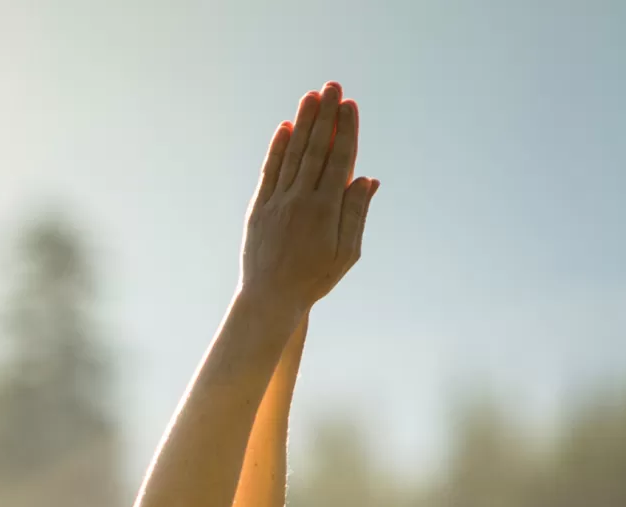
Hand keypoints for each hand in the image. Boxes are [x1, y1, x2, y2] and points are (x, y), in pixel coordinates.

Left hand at [239, 82, 377, 316]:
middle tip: (332, 87)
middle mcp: (300, 200)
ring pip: (293, 154)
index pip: (339, 160)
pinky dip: (278, 148)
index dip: (346, 131)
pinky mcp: (259, 208)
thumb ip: (356, 214)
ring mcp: (277, 202)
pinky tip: (285, 129)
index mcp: (326, 211)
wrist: (270, 300)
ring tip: (311, 97)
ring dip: (303, 123)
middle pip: (316, 149)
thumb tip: (366, 179)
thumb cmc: (313, 280)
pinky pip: (270, 171)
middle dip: (325, 116)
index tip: (350, 106)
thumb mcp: (346, 253)